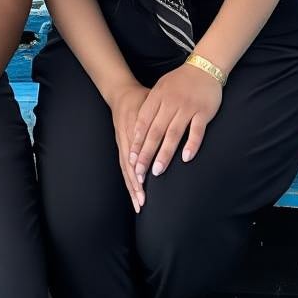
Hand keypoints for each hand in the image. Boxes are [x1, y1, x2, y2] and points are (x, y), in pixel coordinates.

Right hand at [106, 81, 149, 212]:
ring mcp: (122, 143)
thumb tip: (176, 126)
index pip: (135, 151)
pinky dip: (128, 180)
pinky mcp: (121, 145)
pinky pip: (123, 166)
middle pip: (129, 165)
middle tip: (142, 202)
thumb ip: (160, 114)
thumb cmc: (141, 97)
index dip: (139, 169)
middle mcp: (126, 137)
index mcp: (133, 125)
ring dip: (131, 187)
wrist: (120, 93)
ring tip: (138, 204)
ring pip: (125, 169)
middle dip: (135, 185)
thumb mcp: (150, 100)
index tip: (146, 184)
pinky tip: (134, 192)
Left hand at [130, 64, 222, 183]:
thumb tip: (137, 131)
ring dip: (165, 154)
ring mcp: (188, 107)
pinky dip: (191, 144)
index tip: (131, 159)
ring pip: (174, 134)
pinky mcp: (204, 112)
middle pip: (156, 131)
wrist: (204, 67)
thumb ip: (150, 106)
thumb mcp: (161, 88)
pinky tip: (185, 158)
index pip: (144, 122)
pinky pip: (197, 131)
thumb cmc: (180, 81)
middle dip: (146, 153)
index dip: (137, 141)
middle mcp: (171, 102)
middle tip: (140, 173)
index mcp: (158, 96)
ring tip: (157, 171)